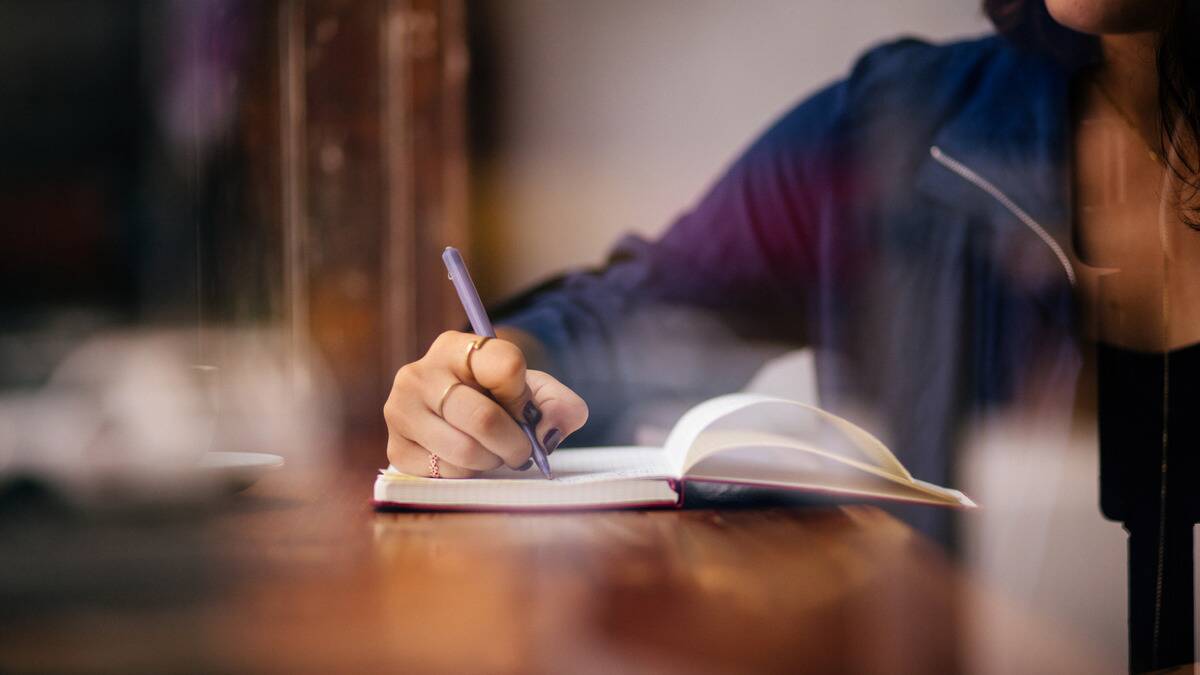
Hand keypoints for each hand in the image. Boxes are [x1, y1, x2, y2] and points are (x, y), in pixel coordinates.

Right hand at [384, 330, 587, 477]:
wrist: (459, 416)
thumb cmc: (501, 401)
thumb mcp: (536, 392)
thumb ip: (559, 406)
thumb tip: (545, 432)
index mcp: (456, 347)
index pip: (506, 365)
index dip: (525, 397)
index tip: (525, 408)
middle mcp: (419, 373)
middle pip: (484, 418)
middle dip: (514, 443)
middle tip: (520, 450)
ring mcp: (400, 410)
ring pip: (464, 451)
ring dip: (491, 461)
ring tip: (491, 452)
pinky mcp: (395, 447)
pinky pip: (445, 473)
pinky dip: (467, 474)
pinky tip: (466, 460)